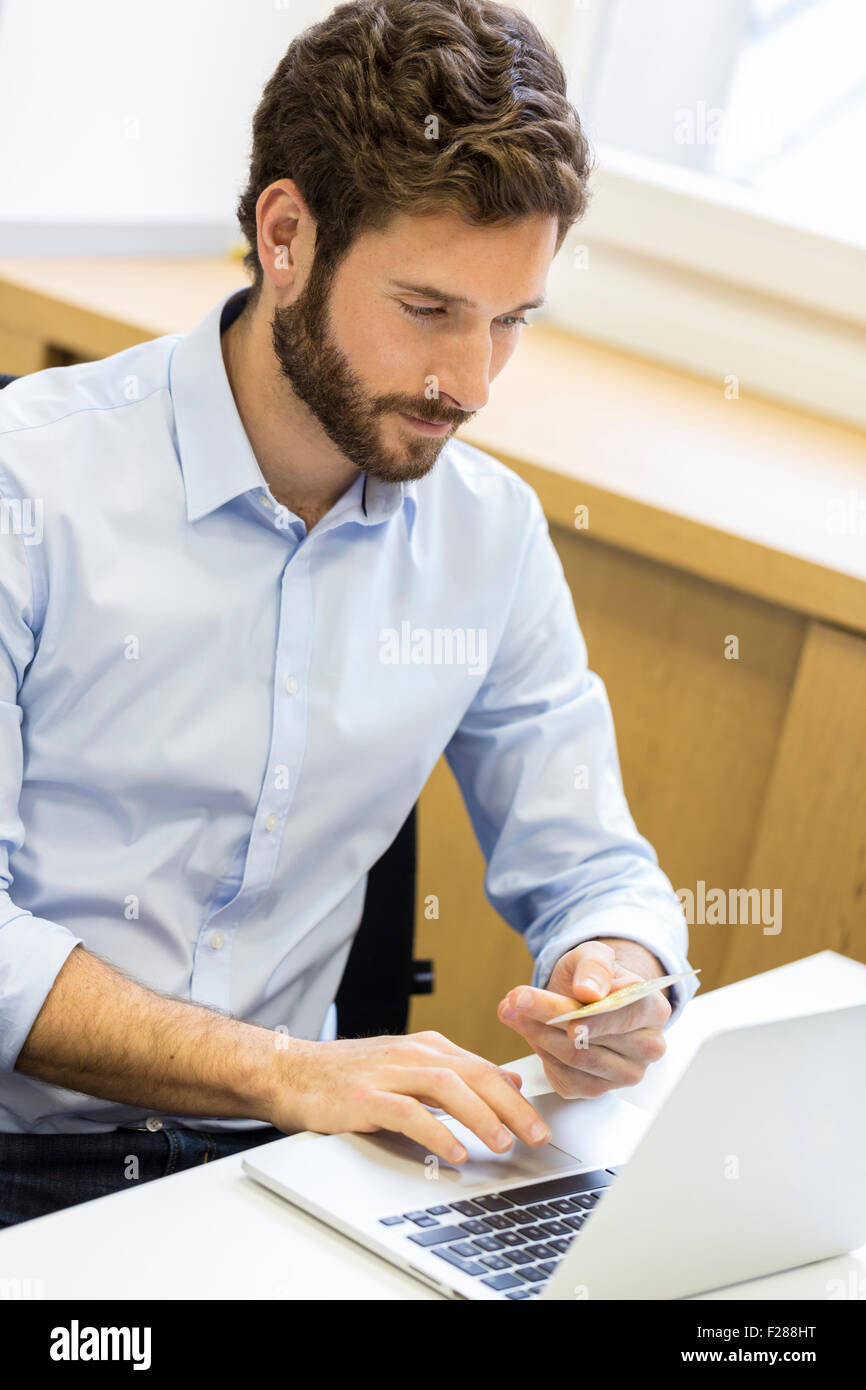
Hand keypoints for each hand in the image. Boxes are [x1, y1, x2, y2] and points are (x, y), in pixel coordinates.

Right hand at [268, 1030, 550, 1162]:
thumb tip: (507, 1081)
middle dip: (510, 1106)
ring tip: (501, 1144)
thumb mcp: (409, 1066)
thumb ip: (457, 1073)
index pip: (482, 1068)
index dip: (516, 1096)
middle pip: (473, 1075)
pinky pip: (407, 1113)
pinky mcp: (364, 1096)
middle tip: (536, 1136)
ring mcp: (388, 1073)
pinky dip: (434, 1131)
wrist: (290, 1071)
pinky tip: (453, 1151)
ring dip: (480, 1116)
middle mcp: (412, 1054)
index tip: (541, 1123)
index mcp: (427, 1048)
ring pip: (447, 1088)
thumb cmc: (349, 1075)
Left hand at [497, 939, 669, 1099]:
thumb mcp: (592, 956)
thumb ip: (594, 966)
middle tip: (517, 1000)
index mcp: (654, 1009)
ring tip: (513, 1010)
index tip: (567, 1017)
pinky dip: (541, 1053)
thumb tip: (589, 990)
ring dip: (538, 1034)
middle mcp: (648, 1047)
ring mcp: (624, 1073)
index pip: (626, 1014)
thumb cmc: (593, 979)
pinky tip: (528, 1031)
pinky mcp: (597, 1089)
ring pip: (577, 1059)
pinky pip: (565, 1077)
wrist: (584, 999)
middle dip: (551, 1018)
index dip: (596, 1018)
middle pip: (595, 1039)